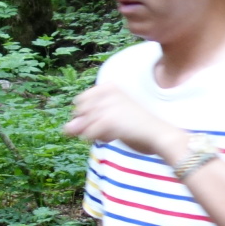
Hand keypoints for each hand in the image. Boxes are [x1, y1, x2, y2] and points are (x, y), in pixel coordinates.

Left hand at [63, 84, 187, 162]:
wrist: (159, 135)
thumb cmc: (138, 128)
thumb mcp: (109, 122)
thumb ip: (86, 123)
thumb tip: (64, 129)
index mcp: (109, 86)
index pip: (80, 101)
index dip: (89, 116)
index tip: (110, 119)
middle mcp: (106, 91)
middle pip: (80, 113)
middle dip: (90, 124)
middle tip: (114, 127)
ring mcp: (107, 105)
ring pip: (84, 125)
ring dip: (97, 133)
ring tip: (117, 131)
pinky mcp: (108, 120)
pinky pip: (89, 134)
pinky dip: (98, 138)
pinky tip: (115, 136)